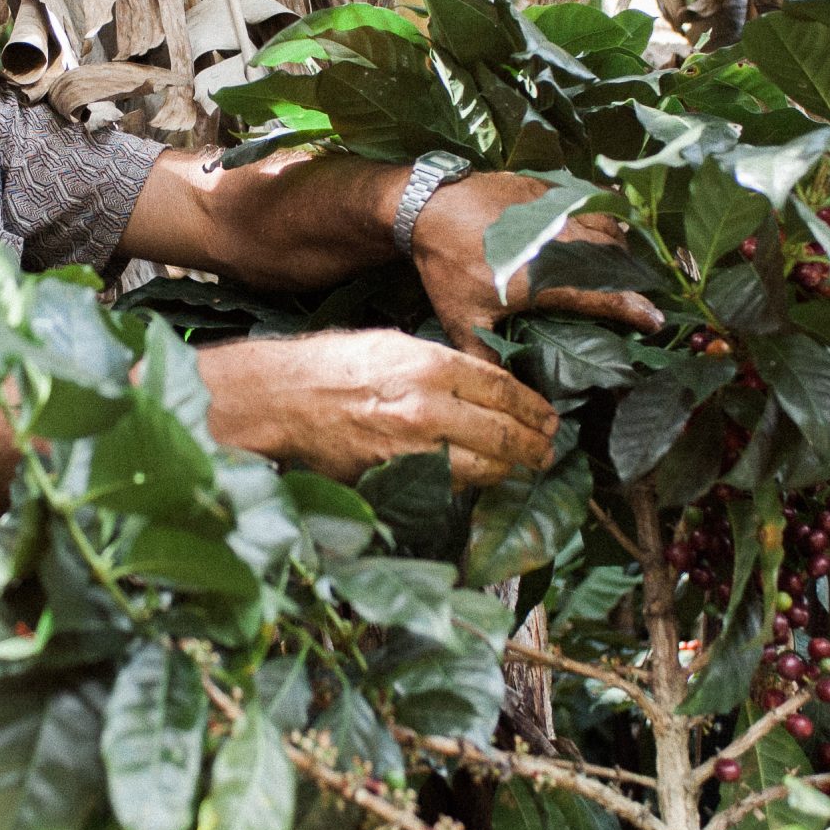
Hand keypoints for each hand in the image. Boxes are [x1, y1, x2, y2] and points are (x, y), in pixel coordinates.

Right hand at [198, 329, 559, 488]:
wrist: (280, 398)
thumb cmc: (333, 364)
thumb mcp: (394, 344)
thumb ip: (442, 365)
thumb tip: (484, 386)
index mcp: (428, 364)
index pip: (504, 389)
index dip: (534, 408)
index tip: (549, 417)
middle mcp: (426, 407)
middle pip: (504, 435)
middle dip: (535, 446)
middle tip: (548, 450)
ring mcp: (410, 448)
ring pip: (483, 469)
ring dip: (510, 470)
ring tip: (524, 467)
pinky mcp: (393, 478)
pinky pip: (446, 486)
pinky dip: (468, 483)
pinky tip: (478, 477)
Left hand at [410, 173, 663, 358]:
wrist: (428, 206)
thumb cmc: (447, 265)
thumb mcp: (463, 317)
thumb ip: (486, 357)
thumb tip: (505, 393)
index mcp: (548, 277)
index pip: (605, 296)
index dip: (635, 309)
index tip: (657, 320)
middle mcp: (562, 242)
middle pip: (615, 260)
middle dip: (636, 279)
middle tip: (648, 294)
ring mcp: (558, 211)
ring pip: (607, 228)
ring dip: (623, 248)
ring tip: (629, 264)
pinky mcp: (549, 190)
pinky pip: (591, 201)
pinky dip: (607, 214)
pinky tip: (612, 222)